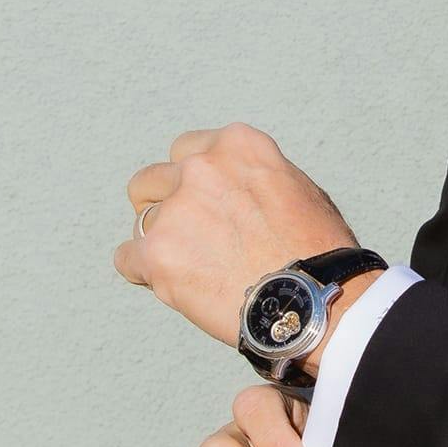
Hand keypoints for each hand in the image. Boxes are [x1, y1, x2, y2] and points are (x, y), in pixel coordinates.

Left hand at [116, 122, 355, 346]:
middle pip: (153, 179)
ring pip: (140, 220)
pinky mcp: (158, 254)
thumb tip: (239, 189)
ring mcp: (176, 210)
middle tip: (190, 236)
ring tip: (191, 268)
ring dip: (159, 240)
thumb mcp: (298, 189)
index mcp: (238, 146)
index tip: (207, 204)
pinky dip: (146, 274)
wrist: (316, 300)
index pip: (189, 150)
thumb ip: (256, 178)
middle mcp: (201, 169)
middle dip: (166, 205)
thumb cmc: (319, 251)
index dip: (195, 181)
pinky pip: (128, 259)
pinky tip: (178, 286)